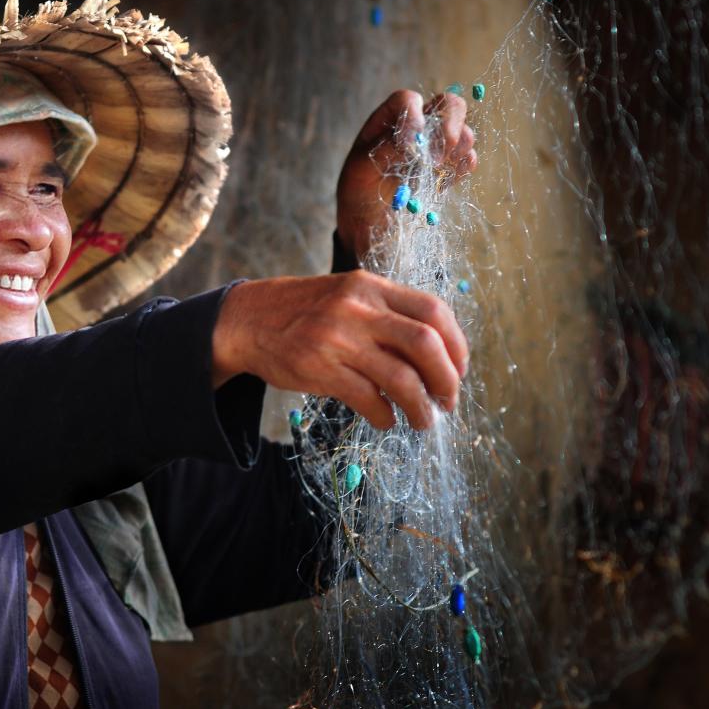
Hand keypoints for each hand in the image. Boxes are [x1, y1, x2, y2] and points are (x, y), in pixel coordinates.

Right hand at [212, 271, 468, 429]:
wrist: (249, 320)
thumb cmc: (308, 311)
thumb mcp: (350, 295)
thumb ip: (389, 314)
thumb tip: (438, 356)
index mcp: (372, 286)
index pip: (433, 311)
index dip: (456, 345)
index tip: (459, 369)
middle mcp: (358, 309)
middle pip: (425, 345)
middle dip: (446, 379)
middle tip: (448, 400)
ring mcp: (338, 339)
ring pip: (401, 378)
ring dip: (421, 407)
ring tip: (424, 421)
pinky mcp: (320, 369)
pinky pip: (368, 399)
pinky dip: (386, 416)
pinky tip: (387, 420)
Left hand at [335, 90, 476, 259]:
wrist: (368, 220)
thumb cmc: (358, 188)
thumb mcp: (360, 169)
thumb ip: (384, 150)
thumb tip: (414, 141)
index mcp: (390, 118)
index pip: (408, 101)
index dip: (414, 116)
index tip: (410, 145)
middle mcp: (418, 124)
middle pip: (448, 105)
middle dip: (451, 125)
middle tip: (438, 157)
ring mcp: (437, 145)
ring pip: (464, 131)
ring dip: (458, 148)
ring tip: (436, 170)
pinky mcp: (449, 169)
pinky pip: (467, 159)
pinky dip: (462, 167)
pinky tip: (443, 183)